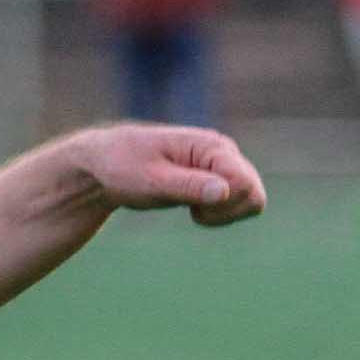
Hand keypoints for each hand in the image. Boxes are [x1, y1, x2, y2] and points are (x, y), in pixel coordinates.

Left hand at [69, 124, 267, 227]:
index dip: (223, 205)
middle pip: (254, 194)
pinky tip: (194, 207)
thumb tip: (224, 191)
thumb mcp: (151, 181)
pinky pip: (240, 203)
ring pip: (252, 200)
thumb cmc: (123, 169)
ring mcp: (223, 164)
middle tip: (192, 209)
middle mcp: (224, 151)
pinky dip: (221, 214)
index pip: (244, 184)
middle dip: (226, 212)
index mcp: (211, 146)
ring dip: (224, 214)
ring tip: (191, 207)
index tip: (192, 208)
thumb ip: (188, 186)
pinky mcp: (218, 177)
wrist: (104, 165)